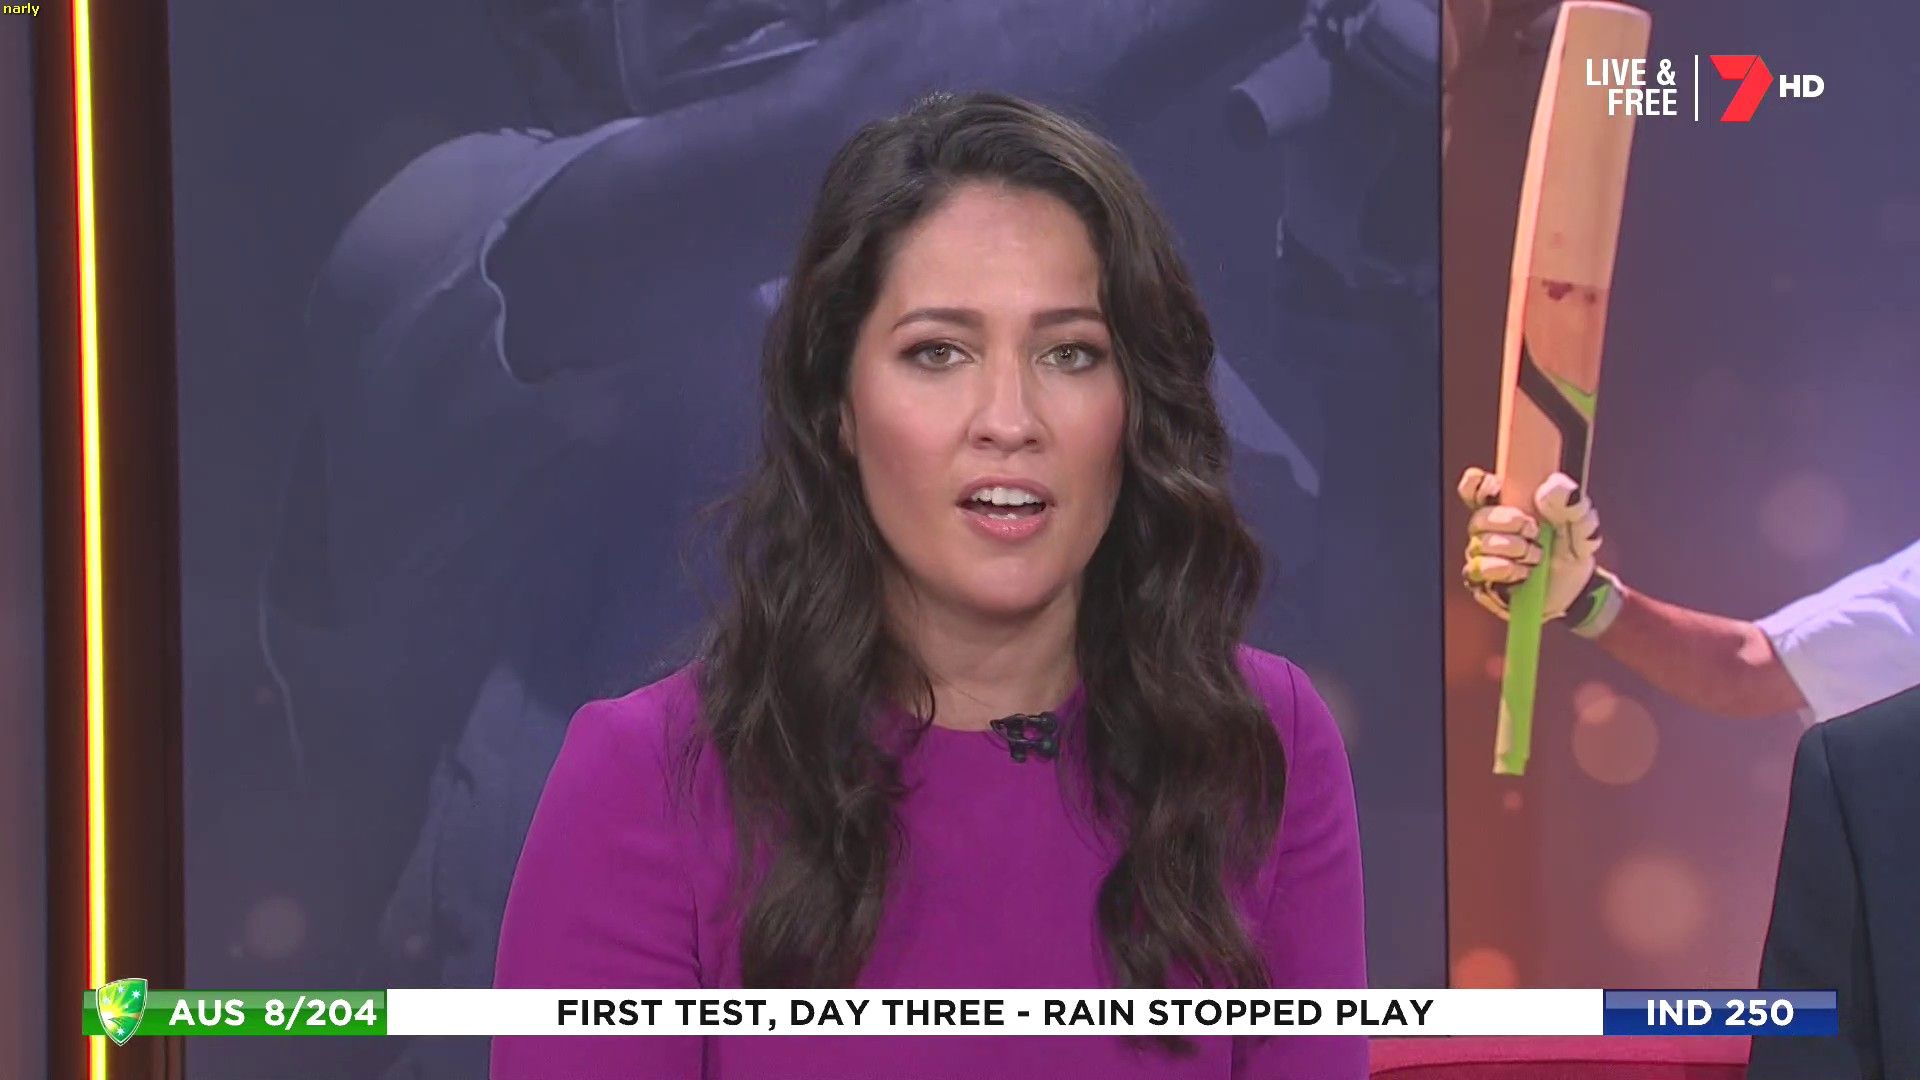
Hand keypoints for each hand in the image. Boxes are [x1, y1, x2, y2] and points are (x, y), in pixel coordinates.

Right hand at [1458, 467, 1613, 632]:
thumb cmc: (1571, 547)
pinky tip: (1524, 572)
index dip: (1476, 484)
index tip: (1495, 488)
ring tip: (1537, 556)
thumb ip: (1570, 503)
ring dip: (1511, 548)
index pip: (1475, 488)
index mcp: (1505, 505)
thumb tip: (1550, 487)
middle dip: (1506, 522)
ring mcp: (1482, 556)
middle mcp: (1487, 529)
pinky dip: (1505, 569)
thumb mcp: (1581, 523)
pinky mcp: (1482, 582)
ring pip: (1479, 545)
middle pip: (1478, 518)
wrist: (1576, 587)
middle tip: (1534, 530)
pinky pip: (1479, 571)